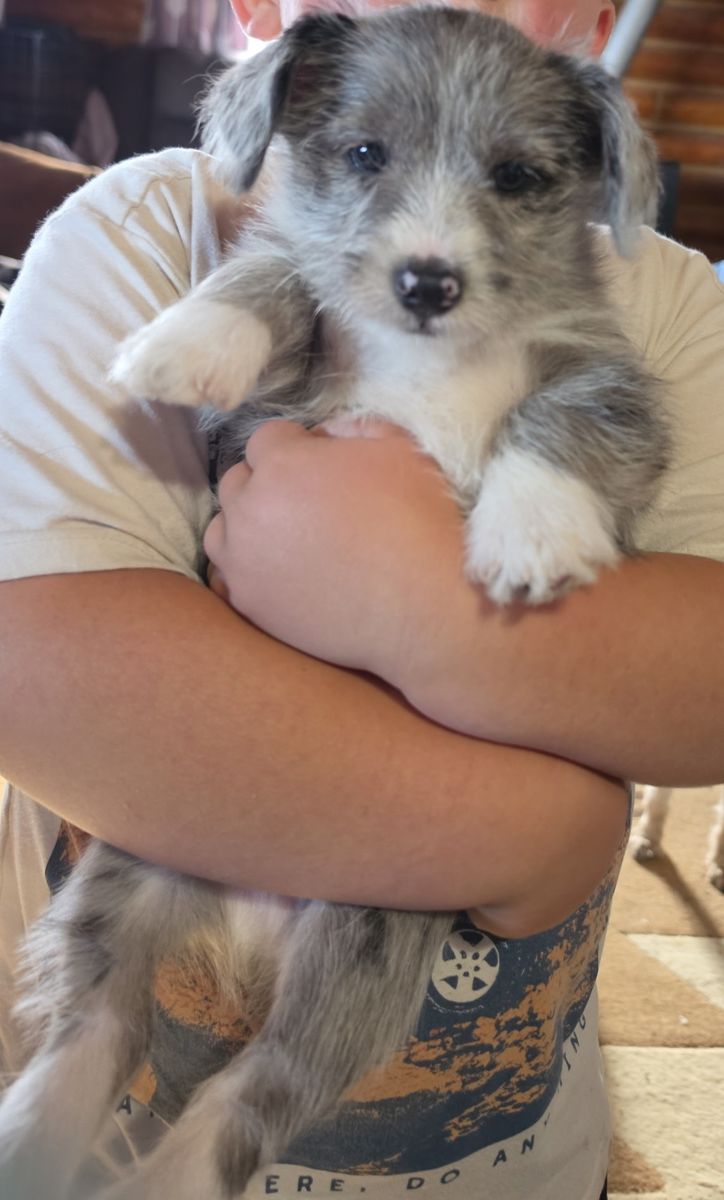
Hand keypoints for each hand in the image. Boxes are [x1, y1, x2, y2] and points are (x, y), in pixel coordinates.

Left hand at [203, 418, 476, 688]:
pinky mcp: (248, 604)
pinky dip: (243, 571)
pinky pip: (223, 579)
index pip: (266, 439)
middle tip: (307, 505)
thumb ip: (353, 426)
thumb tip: (322, 433)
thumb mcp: (400, 450)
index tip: (320, 467)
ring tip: (285, 541)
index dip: (295, 448)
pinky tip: (274, 574)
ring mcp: (243, 561)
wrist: (424, 609)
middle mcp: (250, 509)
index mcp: (282, 463)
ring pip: (222, 530)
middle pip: (238, 482)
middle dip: (266, 484)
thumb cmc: (418, 523)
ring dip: (247, 527)